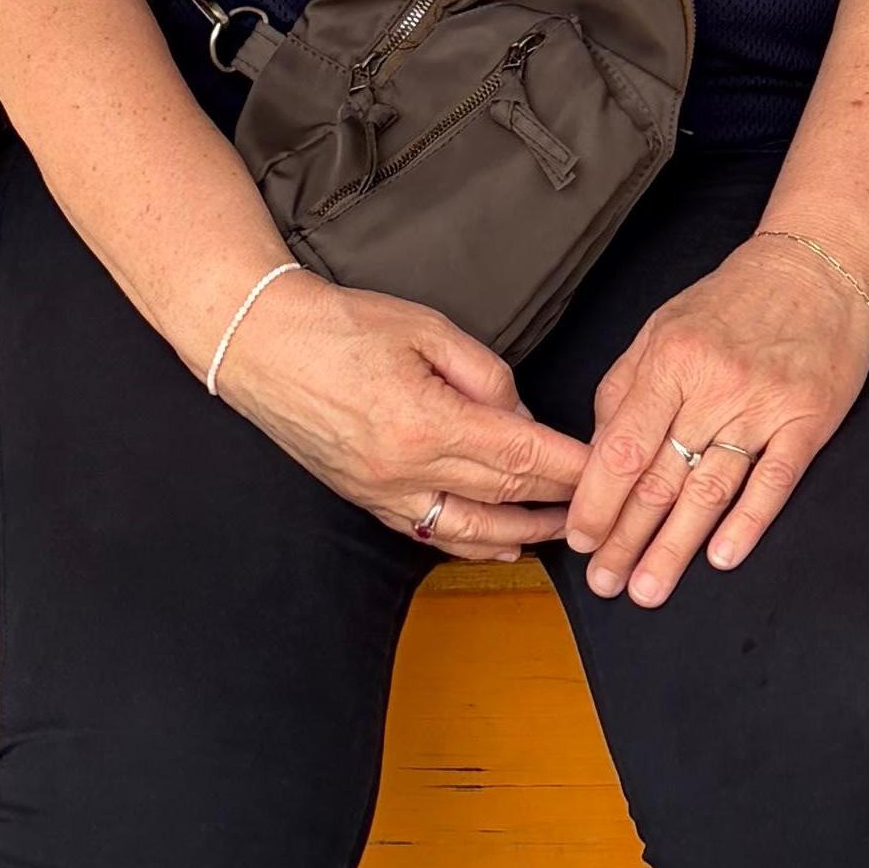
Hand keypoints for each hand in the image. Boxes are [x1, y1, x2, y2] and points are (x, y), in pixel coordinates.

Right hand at [209, 269, 575, 554]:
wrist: (261, 344)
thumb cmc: (339, 326)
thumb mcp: (426, 330)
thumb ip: (485, 375)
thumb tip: (520, 417)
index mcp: (426, 422)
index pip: (520, 455)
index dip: (570, 466)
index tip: (607, 468)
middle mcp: (404, 470)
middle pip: (502, 494)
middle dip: (558, 500)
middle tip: (602, 500)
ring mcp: (381, 492)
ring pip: (468, 529)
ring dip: (522, 533)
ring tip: (561, 530)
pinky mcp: (364, 498)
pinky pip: (428, 533)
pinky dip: (471, 542)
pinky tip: (499, 541)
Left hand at [564, 224, 868, 604]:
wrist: (817, 268)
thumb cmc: (732, 301)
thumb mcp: (662, 327)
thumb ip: (625, 388)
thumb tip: (598, 456)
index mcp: (670, 360)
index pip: (622, 447)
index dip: (597, 501)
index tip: (580, 538)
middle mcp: (715, 385)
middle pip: (661, 478)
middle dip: (626, 539)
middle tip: (605, 583)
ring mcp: (765, 405)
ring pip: (710, 490)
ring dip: (676, 548)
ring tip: (648, 589)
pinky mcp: (809, 420)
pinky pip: (773, 481)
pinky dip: (747, 523)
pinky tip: (722, 558)